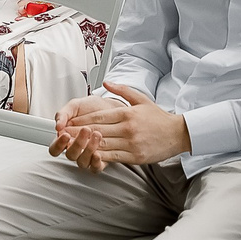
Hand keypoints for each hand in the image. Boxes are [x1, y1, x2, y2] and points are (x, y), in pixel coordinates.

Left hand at [49, 82, 187, 170]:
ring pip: (102, 144)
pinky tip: (89, 156)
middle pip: (96, 130)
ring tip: (71, 145)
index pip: (98, 116)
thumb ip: (121, 90)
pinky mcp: (134, 156)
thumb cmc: (158, 117)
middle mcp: (127, 127)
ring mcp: (130, 142)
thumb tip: (104, 82)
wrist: (177, 133)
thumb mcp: (141, 99)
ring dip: (85, 145)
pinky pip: (113, 156)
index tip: (69, 122)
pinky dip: (99, 156)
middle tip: (62, 134)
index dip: (81, 120)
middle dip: (77, 132)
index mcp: (127, 113)